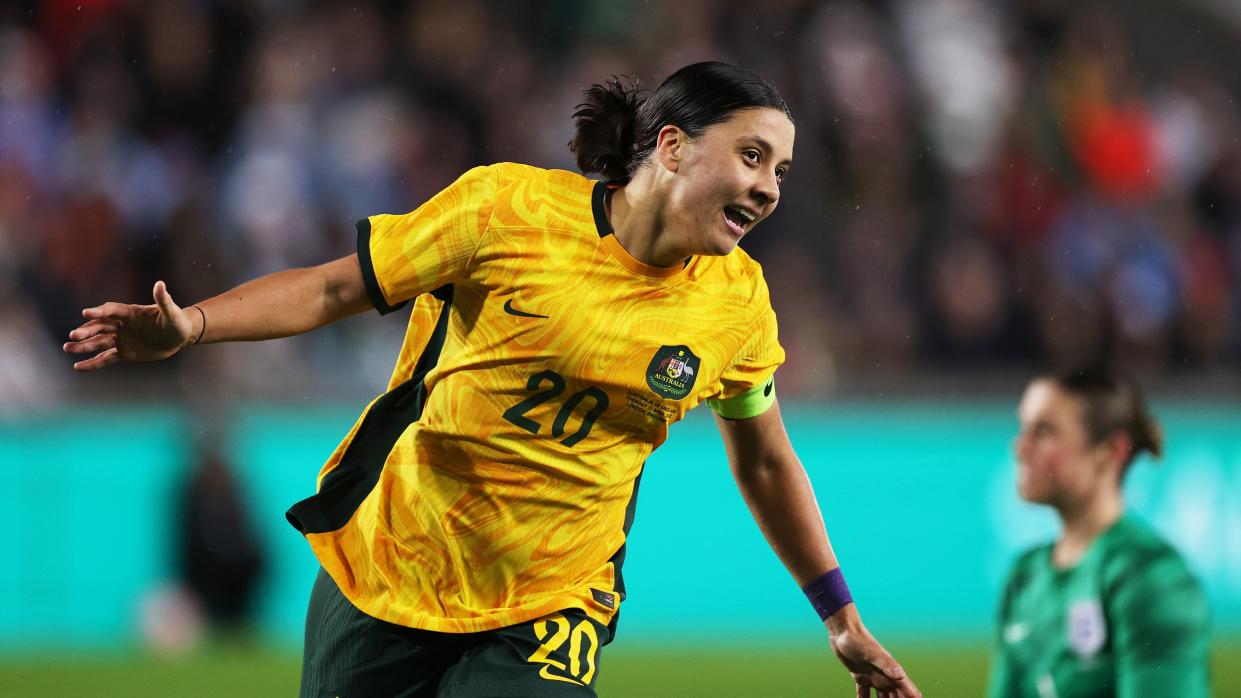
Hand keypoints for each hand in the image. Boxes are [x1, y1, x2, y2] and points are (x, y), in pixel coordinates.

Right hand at [63, 281, 196, 370]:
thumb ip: (163, 300)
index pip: (111, 310)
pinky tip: (78, 367)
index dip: (99, 311)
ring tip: (67, 348)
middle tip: (73, 336)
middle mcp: (122, 325)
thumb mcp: (172, 313)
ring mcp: (121, 339)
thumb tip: (160, 284)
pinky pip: (105, 358)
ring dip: (83, 346)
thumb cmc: (177, 322)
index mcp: (131, 313)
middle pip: (100, 327)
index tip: (86, 313)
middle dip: (86, 331)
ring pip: (98, 342)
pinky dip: (93, 363)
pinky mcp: (124, 353)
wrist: (180, 338)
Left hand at [828, 607, 920, 697]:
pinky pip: (864, 694)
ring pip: (882, 697)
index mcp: (890, 670)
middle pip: (896, 695)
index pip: (906, 688)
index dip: (912, 696)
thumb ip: (887, 664)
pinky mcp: (860, 677)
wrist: (842, 632)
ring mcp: (873, 677)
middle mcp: (884, 675)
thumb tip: (901, 676)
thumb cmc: (859, 640)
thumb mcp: (872, 653)